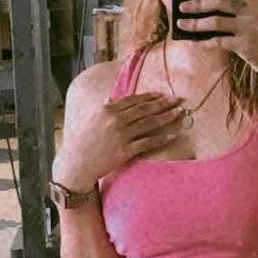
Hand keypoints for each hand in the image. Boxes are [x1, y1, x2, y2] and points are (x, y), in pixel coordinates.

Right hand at [54, 91, 186, 192]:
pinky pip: (147, 143)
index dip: (150, 96)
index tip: (162, 94)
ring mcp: (121, 135)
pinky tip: (172, 135)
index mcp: (107, 109)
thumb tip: (110, 97)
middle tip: (177, 100)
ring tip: (179, 112)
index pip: (134, 99)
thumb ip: (104, 107)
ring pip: (149, 123)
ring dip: (166, 117)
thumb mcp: (92, 119)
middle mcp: (115, 120)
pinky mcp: (125, 151)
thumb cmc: (84, 141)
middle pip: (145, 109)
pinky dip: (161, 139)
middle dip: (163, 103)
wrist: (78, 163)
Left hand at [178, 0, 257, 80]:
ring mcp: (249, 29)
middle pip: (220, 1)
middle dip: (199, 4)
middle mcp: (255, 12)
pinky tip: (197, 43)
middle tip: (183, 6)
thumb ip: (247, 5)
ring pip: (215, 22)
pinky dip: (206, 43)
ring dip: (195, 23)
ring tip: (182, 23)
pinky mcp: (244, 46)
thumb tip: (214, 1)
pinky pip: (219, 42)